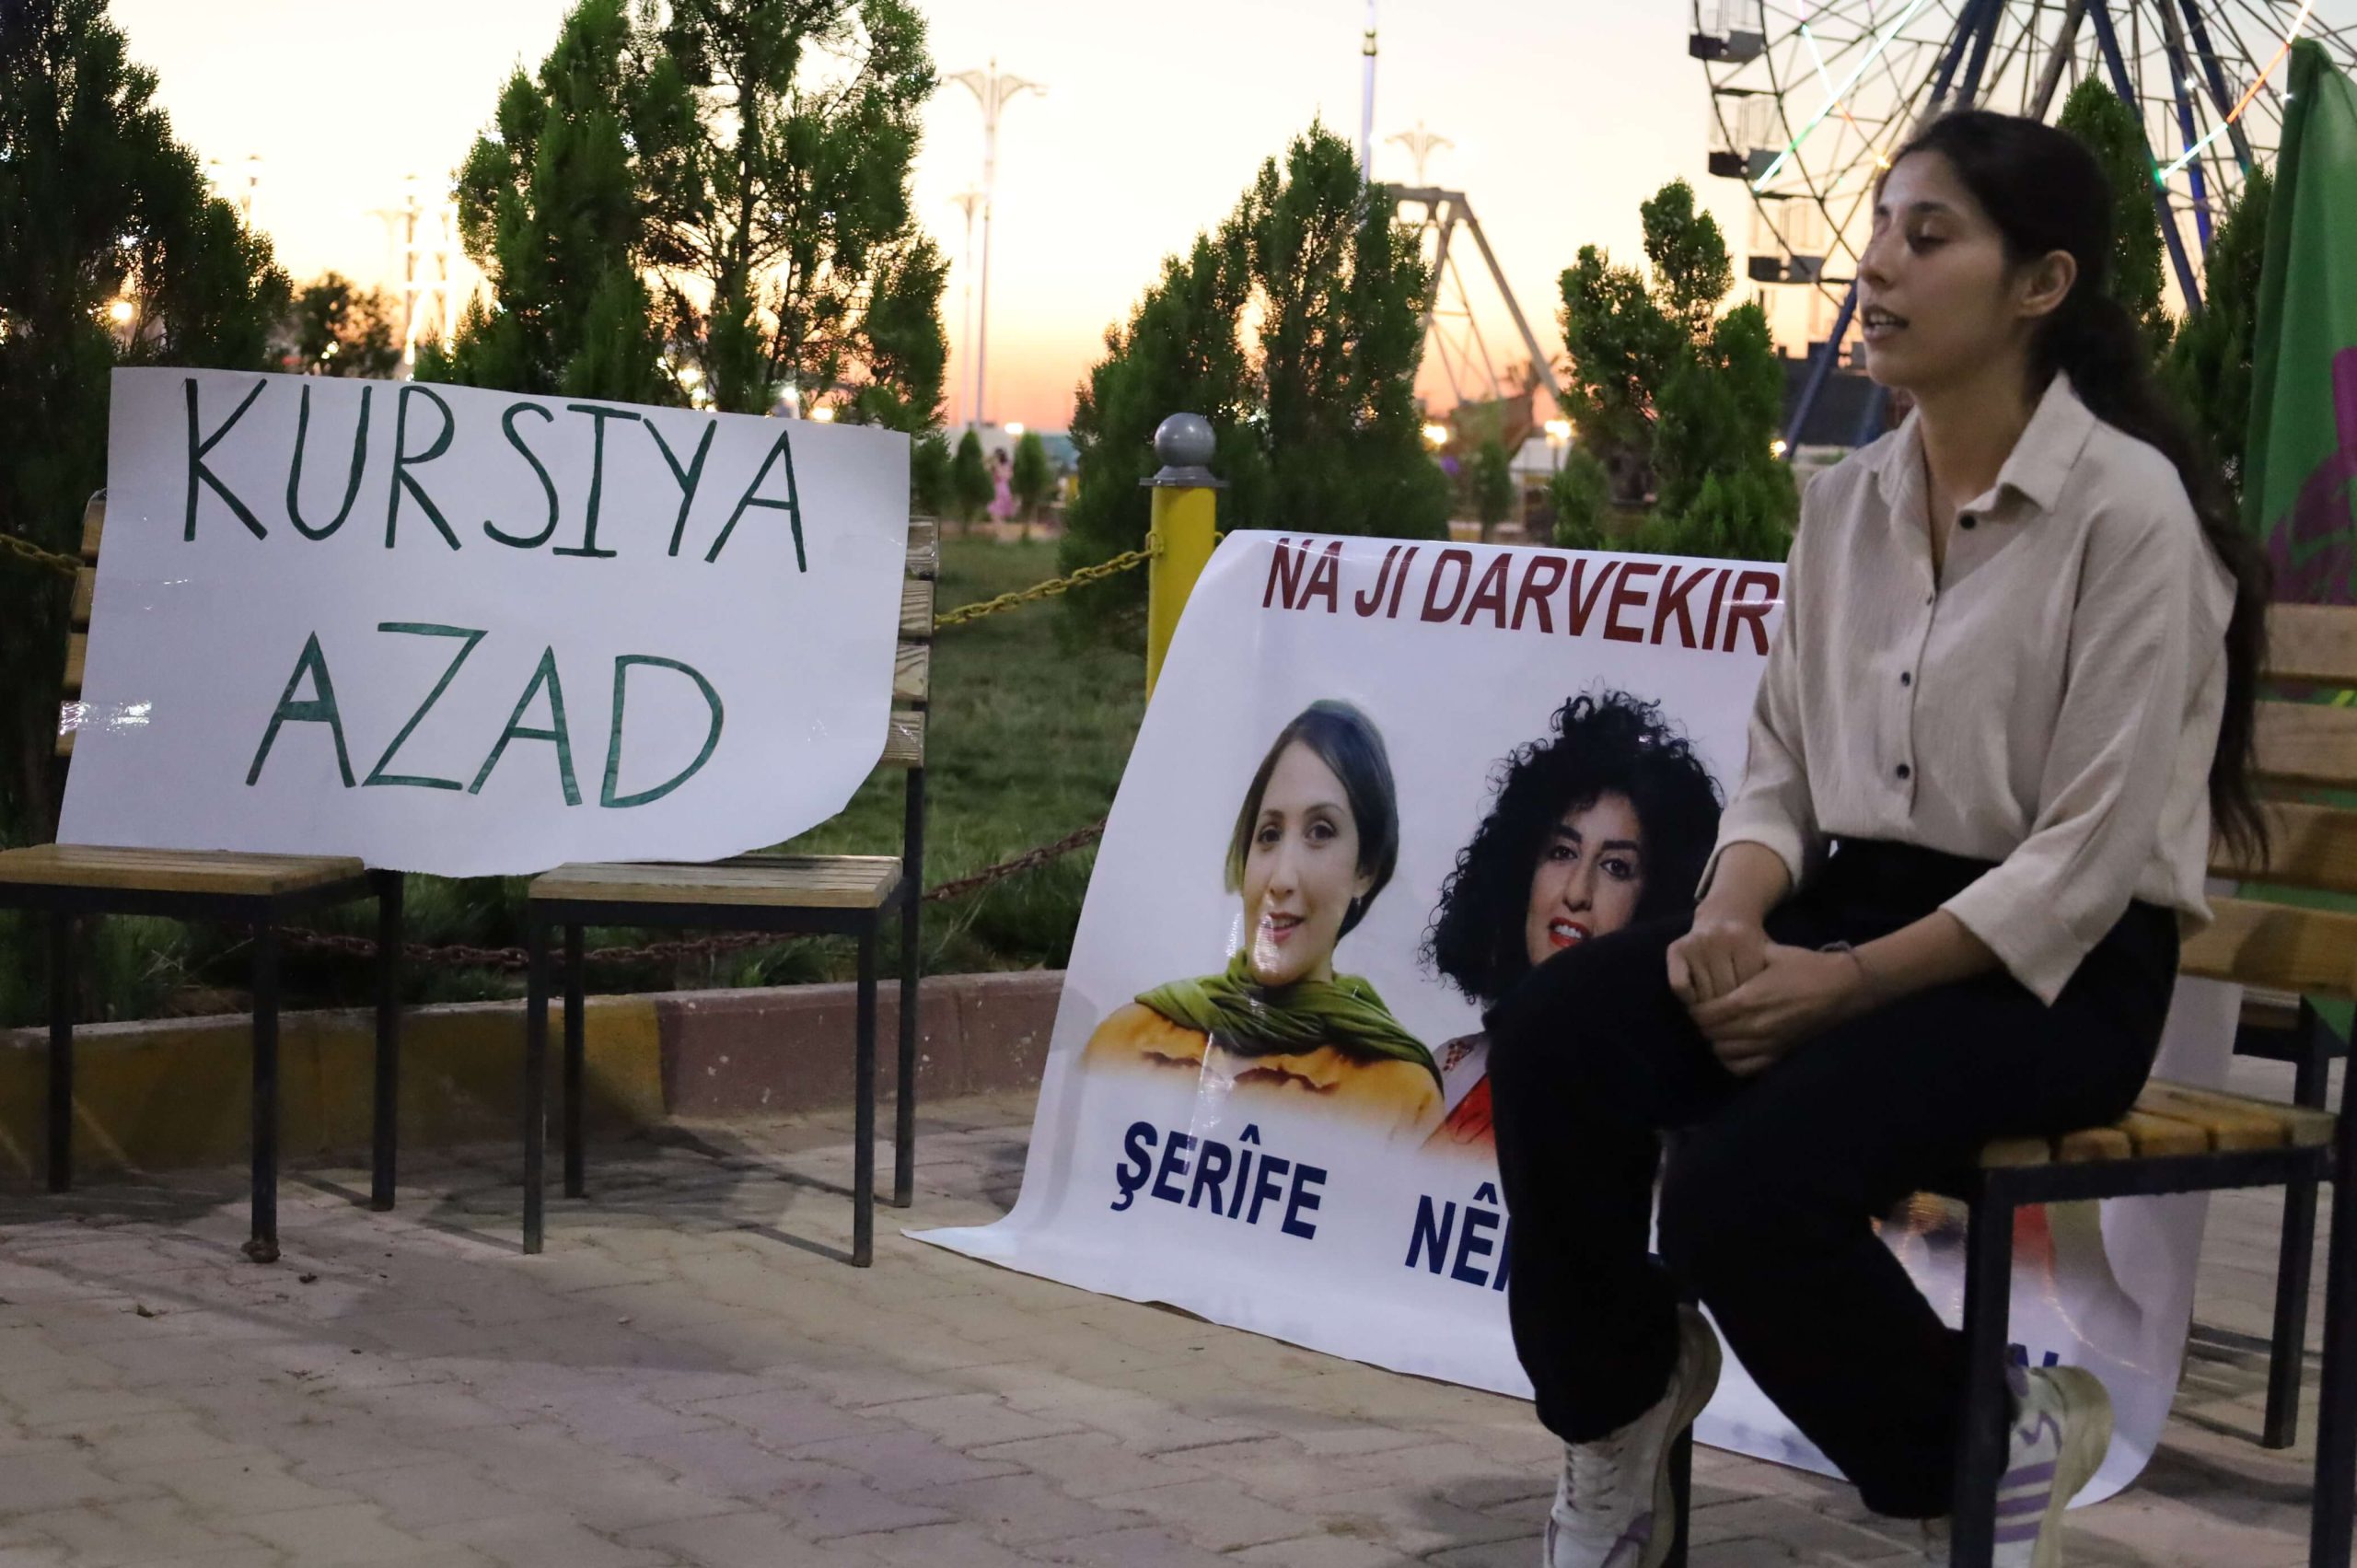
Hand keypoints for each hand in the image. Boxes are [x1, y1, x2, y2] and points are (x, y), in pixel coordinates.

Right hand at [1667, 914, 1770, 1005]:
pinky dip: (1687, 998)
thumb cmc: (1748, 943)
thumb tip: (1759, 1014)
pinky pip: (1680, 986)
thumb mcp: (1766, 955)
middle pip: (1724, 992)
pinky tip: (1696, 998)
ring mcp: (1696, 943)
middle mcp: (1718, 938)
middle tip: (1731, 1011)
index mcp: (1745, 941)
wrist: (1725, 914)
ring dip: (1709, 1006)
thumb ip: (1766, 980)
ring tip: (1716, 1007)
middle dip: (1729, 1007)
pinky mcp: (1676, 948)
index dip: (1749, 1004)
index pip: (1747, 990)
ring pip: (1703, 993)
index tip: (1750, 1006)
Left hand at [1688, 943, 1870, 1076]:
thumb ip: (1740, 959)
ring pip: (1723, 1052)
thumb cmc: (1804, 966)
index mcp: (1748, 1000)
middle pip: (1710, 1035)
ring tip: (1718, 1027)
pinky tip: (1733, 1046)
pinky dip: (1732, 1060)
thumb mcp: (1768, 953)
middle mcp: (1754, 1027)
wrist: (1842, 988)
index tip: (1696, 1000)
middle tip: (1705, 1012)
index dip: (1694, 1009)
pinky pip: (1744, 1068)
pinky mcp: (1779, 1054)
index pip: (1704, 1015)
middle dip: (1702, 1024)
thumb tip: (1713, 957)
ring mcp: (1767, 1044)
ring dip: (1715, 1040)